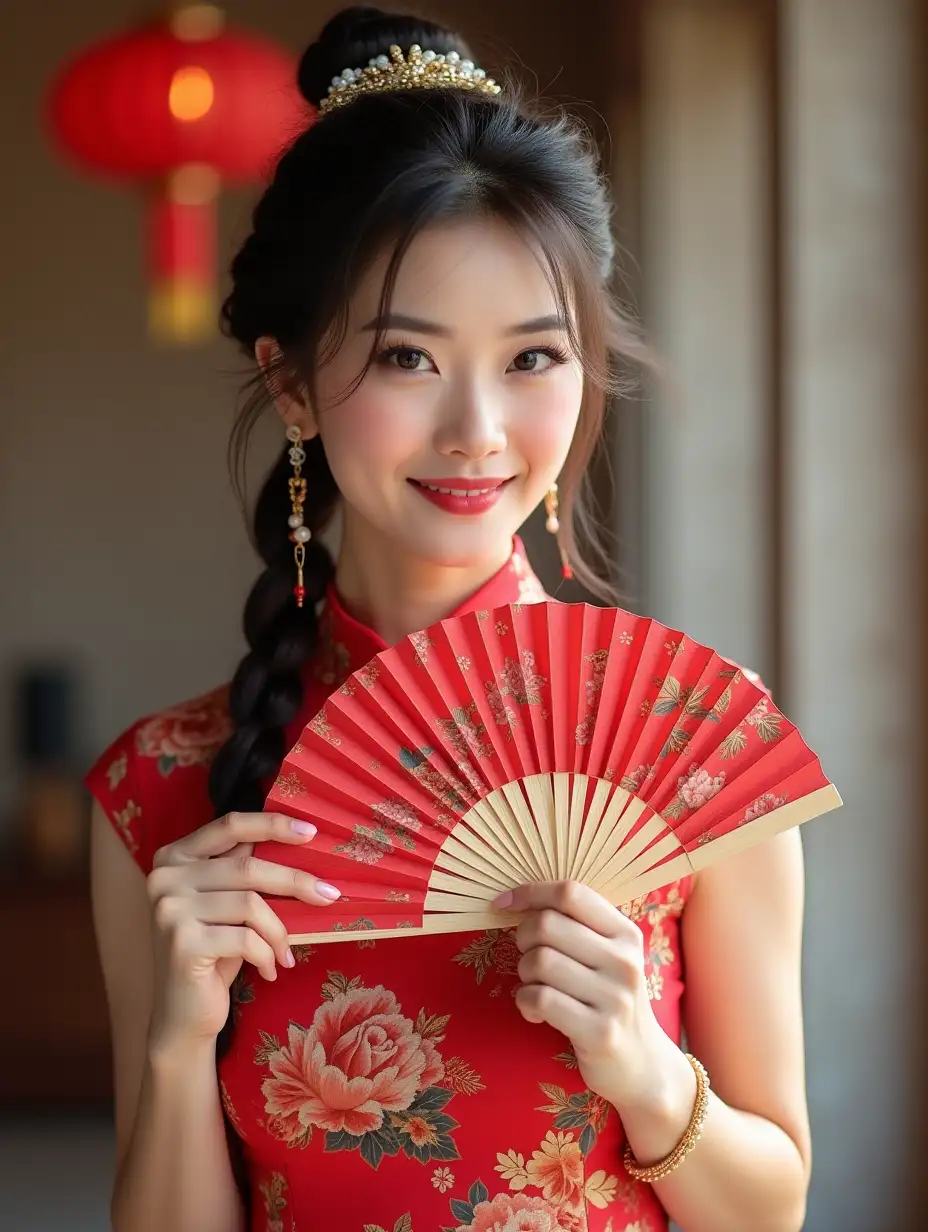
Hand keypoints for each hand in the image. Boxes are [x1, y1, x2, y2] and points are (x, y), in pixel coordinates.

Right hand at [147, 811, 339, 1049]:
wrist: (183, 1015)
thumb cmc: (215, 953)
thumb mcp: (227, 904)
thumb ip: (243, 869)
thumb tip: (300, 838)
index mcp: (174, 857)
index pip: (230, 825)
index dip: (272, 824)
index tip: (311, 831)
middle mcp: (165, 878)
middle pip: (247, 867)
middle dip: (295, 882)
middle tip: (329, 895)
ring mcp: (169, 911)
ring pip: (251, 905)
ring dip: (279, 932)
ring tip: (286, 952)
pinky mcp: (182, 944)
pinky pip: (245, 939)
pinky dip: (267, 955)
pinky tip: (271, 970)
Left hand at [493, 880, 675, 1111]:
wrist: (643, 1065)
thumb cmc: (611, 1000)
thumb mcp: (609, 957)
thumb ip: (577, 926)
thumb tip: (516, 900)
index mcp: (625, 933)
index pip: (571, 893)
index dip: (531, 893)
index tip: (505, 904)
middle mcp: (624, 961)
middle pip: (547, 924)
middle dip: (523, 939)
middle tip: (529, 959)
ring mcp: (615, 998)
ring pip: (539, 961)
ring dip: (524, 974)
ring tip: (535, 987)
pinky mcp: (599, 1032)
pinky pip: (540, 999)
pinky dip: (524, 1002)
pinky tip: (535, 1012)